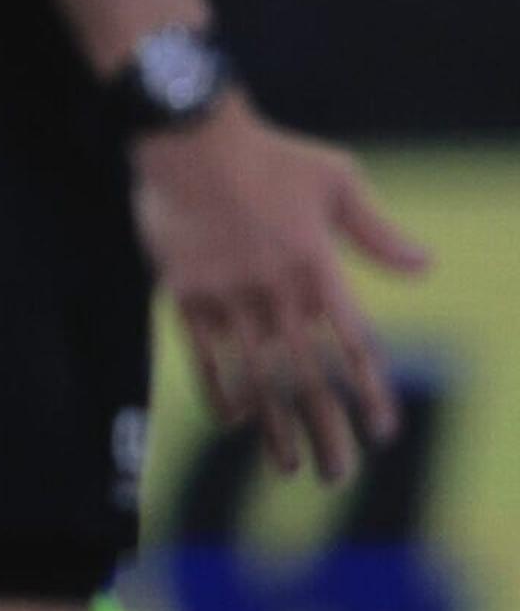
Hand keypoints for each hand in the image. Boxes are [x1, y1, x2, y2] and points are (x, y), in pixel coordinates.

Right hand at [132, 101, 430, 484]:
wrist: (188, 135)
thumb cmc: (268, 154)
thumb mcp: (336, 179)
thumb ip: (377, 230)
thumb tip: (426, 267)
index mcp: (317, 267)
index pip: (353, 345)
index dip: (370, 393)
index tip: (382, 431)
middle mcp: (275, 290)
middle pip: (307, 377)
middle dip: (325, 432)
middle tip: (337, 475)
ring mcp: (227, 295)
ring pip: (257, 377)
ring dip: (276, 428)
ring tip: (289, 468)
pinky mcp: (185, 292)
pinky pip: (203, 355)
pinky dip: (220, 392)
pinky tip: (235, 422)